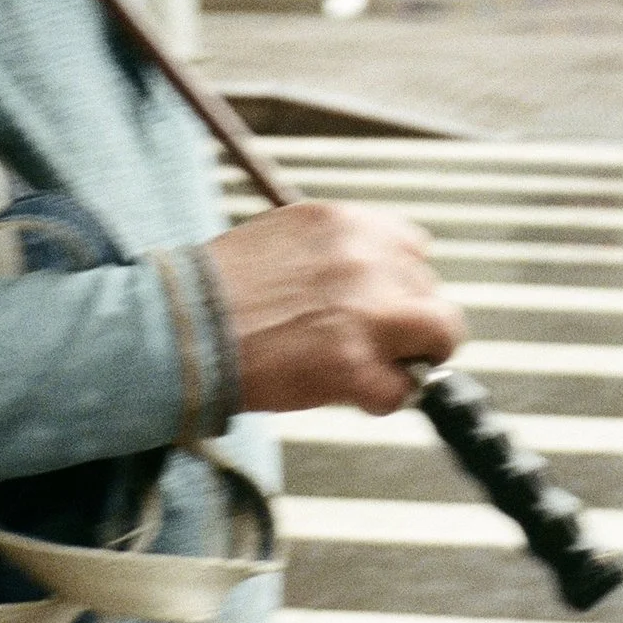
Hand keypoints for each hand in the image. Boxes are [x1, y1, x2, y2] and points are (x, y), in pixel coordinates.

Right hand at [204, 202, 465, 414]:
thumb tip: (382, 273)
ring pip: (441, 335)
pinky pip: (406, 390)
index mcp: (348, 223)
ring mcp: (365, 311)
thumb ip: (339, 249)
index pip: (415, 249)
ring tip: (371, 370)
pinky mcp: (354, 364)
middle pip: (432, 293)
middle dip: (408, 324)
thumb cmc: (220, 290)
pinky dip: (382, 399)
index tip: (379, 307)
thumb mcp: (285, 236)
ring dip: (413, 358)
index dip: (401, 285)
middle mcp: (366, 258)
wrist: (181, 329)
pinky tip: (346, 393)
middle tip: (371, 346)